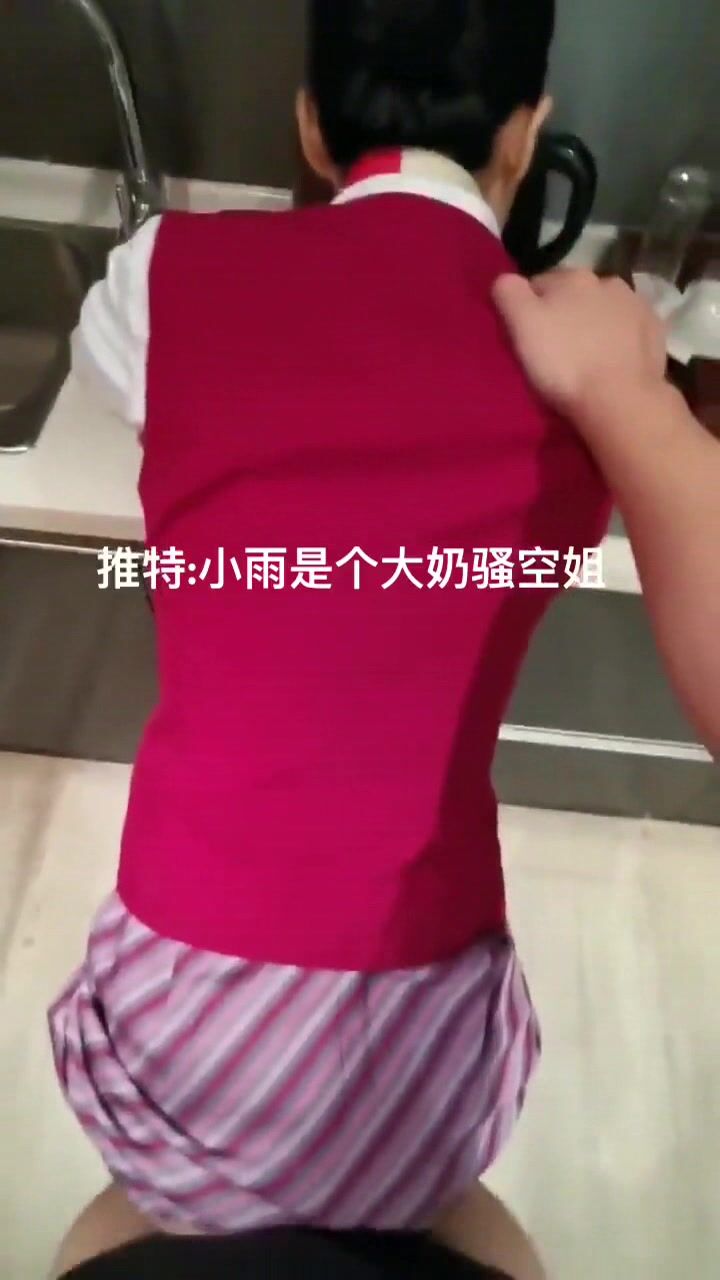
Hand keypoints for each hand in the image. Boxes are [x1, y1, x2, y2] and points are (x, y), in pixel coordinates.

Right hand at [492, 270, 667, 426]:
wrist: (620, 399)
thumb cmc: (564, 363)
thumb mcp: (522, 325)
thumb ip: (509, 293)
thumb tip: (507, 280)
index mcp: (571, 276)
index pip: (538, 284)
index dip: (529, 309)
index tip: (528, 336)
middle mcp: (606, 280)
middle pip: (574, 294)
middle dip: (565, 313)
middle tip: (557, 349)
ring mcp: (636, 303)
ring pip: (604, 308)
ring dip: (595, 323)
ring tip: (587, 355)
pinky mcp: (655, 329)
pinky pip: (629, 326)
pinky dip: (620, 337)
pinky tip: (613, 360)